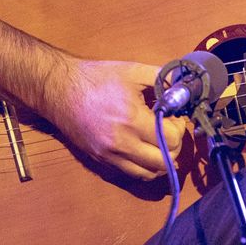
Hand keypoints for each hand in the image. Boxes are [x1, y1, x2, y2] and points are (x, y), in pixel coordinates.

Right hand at [40, 58, 186, 179]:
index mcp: (131, 119)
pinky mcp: (101, 161)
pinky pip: (132, 174)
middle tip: (169, 129)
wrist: (60, 90)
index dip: (178, 128)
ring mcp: (109, 156)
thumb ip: (164, 78)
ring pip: (149, 174)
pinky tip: (144, 148)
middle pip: (164, 162)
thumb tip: (185, 86)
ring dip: (161, 160)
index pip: (171, 140)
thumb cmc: (97, 78)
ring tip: (159, 140)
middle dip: (174, 146)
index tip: (173, 115)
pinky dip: (145, 166)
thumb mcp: (134, 70)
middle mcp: (121, 143)